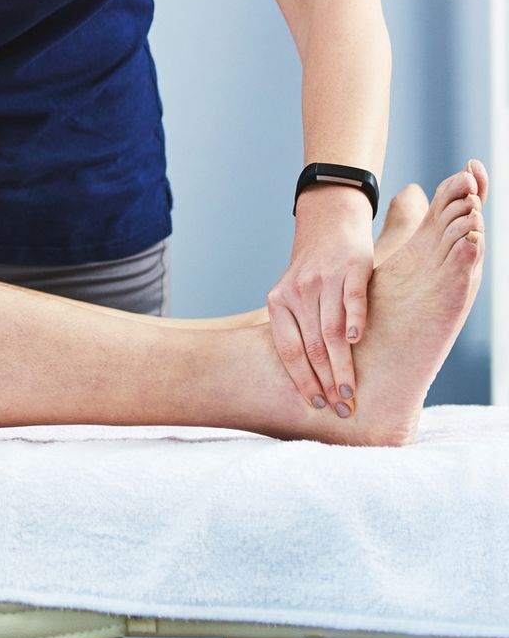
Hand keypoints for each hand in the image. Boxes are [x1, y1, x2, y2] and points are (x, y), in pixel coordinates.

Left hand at [267, 188, 375, 414]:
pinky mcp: (351, 269)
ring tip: (352, 391)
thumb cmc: (312, 276)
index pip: (289, 350)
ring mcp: (324, 280)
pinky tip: (359, 342)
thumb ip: (297, 330)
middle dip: (327, 382)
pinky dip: (356, 320)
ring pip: (332, 330)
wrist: (329, 228)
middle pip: (312, 346)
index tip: (317, 405)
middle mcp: (297, 292)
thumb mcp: (293, 298)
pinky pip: (352, 299)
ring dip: (343, 364)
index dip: (303, 380)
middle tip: (342, 410)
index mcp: (278, 303)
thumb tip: (307, 382)